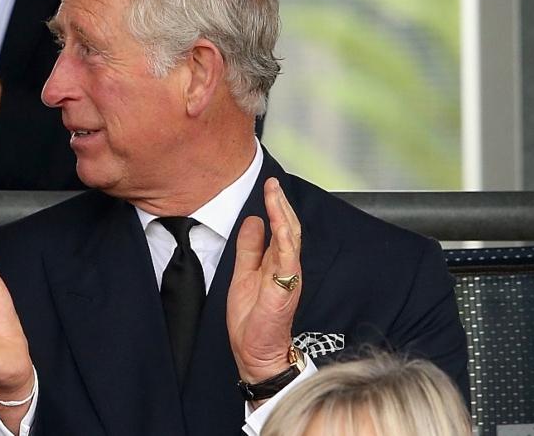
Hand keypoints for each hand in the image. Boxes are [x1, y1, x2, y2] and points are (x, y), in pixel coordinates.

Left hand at [227, 178, 302, 383]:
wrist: (255, 351)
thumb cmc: (252, 319)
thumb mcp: (244, 273)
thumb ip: (249, 248)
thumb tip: (252, 221)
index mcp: (277, 263)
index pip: (279, 228)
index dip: (275, 206)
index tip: (269, 185)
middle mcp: (286, 267)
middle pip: (287, 228)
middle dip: (280, 203)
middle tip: (272, 182)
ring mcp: (288, 277)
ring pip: (289, 238)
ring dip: (282, 213)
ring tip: (274, 194)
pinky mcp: (285, 288)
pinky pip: (287, 259)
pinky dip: (284, 239)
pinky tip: (278, 223)